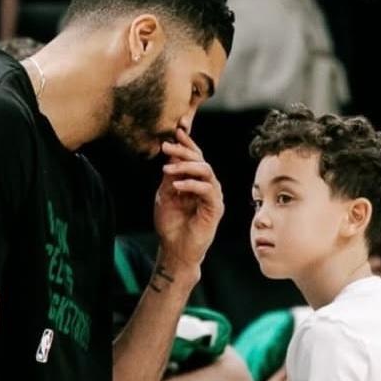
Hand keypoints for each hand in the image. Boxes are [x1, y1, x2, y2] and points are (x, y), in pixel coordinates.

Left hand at [154, 126, 223, 271]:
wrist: (175, 250)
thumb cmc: (170, 224)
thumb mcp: (165, 195)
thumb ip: (170, 176)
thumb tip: (171, 154)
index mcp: (195, 181)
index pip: (195, 157)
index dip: (187, 143)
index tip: (176, 131)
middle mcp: (207, 186)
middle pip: (200, 160)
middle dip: (183, 150)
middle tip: (166, 147)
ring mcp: (213, 196)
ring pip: (206, 170)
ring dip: (186, 166)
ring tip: (168, 169)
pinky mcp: (216, 208)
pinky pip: (207, 189)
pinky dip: (191, 185)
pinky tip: (176, 186)